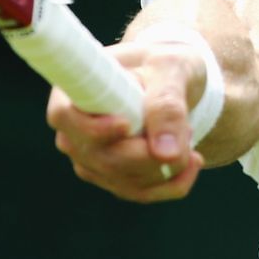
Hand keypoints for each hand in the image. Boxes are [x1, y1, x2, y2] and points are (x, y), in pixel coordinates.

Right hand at [46, 40, 211, 201]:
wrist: (174, 81)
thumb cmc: (166, 65)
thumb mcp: (171, 69)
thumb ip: (167, 103)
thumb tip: (165, 153)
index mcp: (76, 89)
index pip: (64, 116)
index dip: (92, 128)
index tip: (125, 125)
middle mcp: (75, 129)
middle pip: (101, 158)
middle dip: (150, 152)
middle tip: (186, 128)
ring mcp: (91, 158)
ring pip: (124, 180)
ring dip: (167, 165)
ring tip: (188, 132)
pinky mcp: (113, 178)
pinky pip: (141, 192)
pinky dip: (173, 182)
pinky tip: (193, 160)